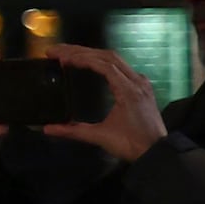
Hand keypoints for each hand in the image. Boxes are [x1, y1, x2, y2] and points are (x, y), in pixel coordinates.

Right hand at [28, 43, 167, 163]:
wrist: (157, 152)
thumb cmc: (130, 144)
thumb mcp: (100, 136)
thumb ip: (73, 131)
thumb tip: (47, 128)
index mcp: (128, 90)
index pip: (103, 64)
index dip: (80, 58)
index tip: (60, 58)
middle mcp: (137, 81)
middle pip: (108, 56)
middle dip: (80, 51)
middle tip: (56, 51)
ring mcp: (141, 82)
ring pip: (115, 59)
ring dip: (91, 53)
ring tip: (68, 53)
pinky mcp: (141, 86)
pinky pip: (120, 66)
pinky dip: (102, 61)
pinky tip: (90, 63)